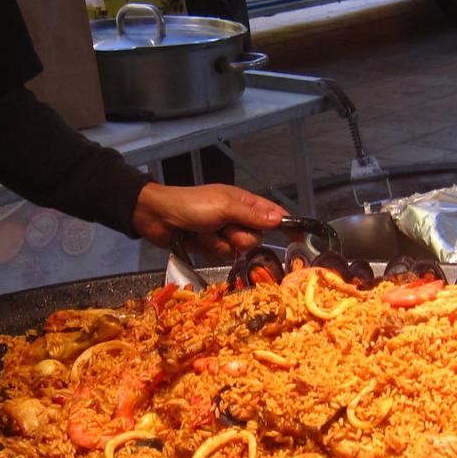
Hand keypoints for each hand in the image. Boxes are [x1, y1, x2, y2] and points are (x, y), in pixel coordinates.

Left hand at [133, 183, 285, 259]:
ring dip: (221, 244)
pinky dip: (210, 250)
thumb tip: (279, 220)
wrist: (157, 217)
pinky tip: (198, 242)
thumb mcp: (224, 206)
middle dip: (241, 238)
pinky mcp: (211, 246)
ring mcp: (223, 232)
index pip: (273, 214)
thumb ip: (251, 215)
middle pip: (255, 237)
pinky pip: (222, 255)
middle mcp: (236, 217)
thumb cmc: (191, 206)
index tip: (299, 239)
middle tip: (225, 230)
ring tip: (205, 235)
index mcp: (243, 202)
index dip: (287, 226)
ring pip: (238, 249)